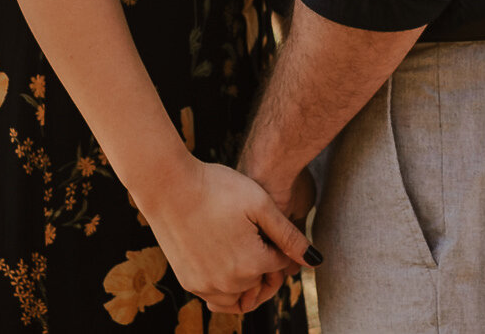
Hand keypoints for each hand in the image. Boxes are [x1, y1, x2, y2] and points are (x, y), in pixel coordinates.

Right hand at [136, 158, 309, 317]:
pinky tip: (226, 262)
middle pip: (261, 281)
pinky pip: (216, 299)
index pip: (280, 264)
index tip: (269, 224)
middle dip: (266, 263)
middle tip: (256, 233)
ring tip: (242, 246)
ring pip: (240, 296)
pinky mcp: (188, 282)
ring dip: (247, 280)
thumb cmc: (218, 188)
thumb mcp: (261, 205)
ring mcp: (205, 285)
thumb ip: (290, 236)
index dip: (280, 244)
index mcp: (251, 263)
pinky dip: (226, 288)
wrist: (169, 186)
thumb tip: (315, 260)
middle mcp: (229, 282)